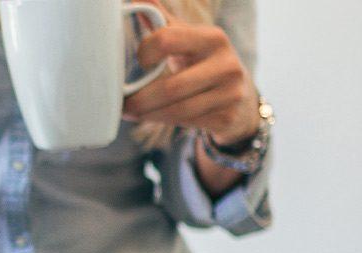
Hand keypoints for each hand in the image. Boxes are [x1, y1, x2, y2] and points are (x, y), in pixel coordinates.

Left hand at [123, 2, 259, 144]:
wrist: (239, 96)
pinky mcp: (228, 118)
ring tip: (130, 113)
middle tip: (122, 104)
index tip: (140, 62)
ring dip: (147, 114)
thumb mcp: (188, 37)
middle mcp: (227, 64)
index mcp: (212, 37)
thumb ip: (163, 20)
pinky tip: (152, 118)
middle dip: (141, 98)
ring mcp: (231, 93)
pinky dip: (163, 122)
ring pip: (177, 110)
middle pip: (171, 86)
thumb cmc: (201, 61)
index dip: (145, 53)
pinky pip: (186, 124)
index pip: (166, 40)